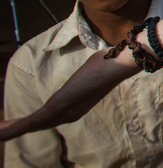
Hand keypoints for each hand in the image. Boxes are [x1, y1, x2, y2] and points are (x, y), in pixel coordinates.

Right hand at [0, 50, 137, 139]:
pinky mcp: (58, 107)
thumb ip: (88, 73)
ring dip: (11, 130)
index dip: (31, 123)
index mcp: (75, 107)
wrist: (118, 63)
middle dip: (17, 129)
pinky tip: (1, 131)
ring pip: (31, 125)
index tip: (16, 125)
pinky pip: (31, 122)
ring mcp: (64, 112)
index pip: (48, 119)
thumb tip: (95, 66)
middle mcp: (69, 113)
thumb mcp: (92, 69)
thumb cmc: (109, 62)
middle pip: (38, 125)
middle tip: (1, 132)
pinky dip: (14, 128)